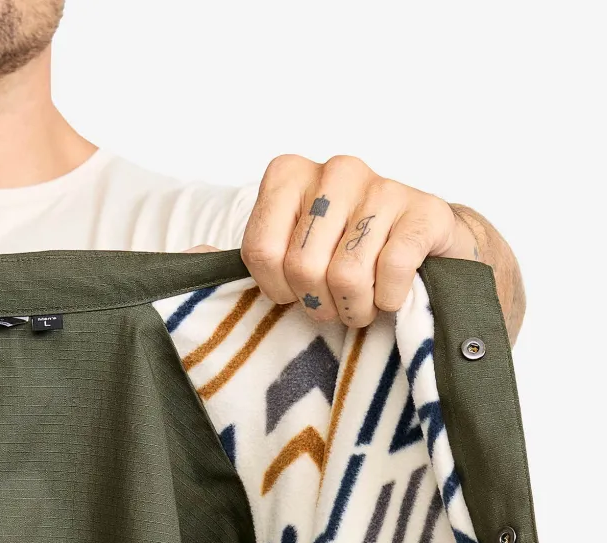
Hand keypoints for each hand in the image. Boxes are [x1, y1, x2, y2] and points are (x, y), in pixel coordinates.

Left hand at [240, 155, 480, 329]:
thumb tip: (182, 264)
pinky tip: (392, 294)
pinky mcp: (424, 211)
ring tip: (362, 303)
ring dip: (354, 308)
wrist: (422, 250)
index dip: (275, 290)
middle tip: (332, 303)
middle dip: (316, 304)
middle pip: (302, 268)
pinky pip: (392, 271)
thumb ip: (232, 262)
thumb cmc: (339, 258)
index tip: (293, 293)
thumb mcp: (281, 259)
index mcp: (289, 176)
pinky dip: (389, 300)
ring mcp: (384, 186)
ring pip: (346, 275)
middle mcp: (335, 170)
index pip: (260, 252)